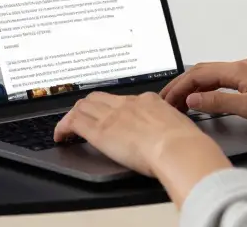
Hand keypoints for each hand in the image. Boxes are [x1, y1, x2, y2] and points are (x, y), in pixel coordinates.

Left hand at [54, 92, 231, 204]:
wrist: (179, 148)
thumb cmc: (185, 143)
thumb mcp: (180, 126)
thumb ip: (170, 126)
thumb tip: (173, 133)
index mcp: (148, 101)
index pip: (122, 99)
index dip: (111, 107)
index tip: (110, 115)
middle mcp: (127, 104)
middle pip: (98, 97)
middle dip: (87, 106)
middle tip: (83, 117)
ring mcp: (112, 116)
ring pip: (83, 106)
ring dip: (73, 115)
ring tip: (69, 127)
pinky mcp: (100, 131)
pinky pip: (74, 123)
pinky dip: (63, 127)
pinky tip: (60, 136)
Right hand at [160, 59, 246, 127]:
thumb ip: (219, 102)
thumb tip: (194, 98)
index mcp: (238, 69)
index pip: (198, 74)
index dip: (179, 86)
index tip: (167, 99)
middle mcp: (242, 66)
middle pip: (203, 70)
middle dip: (182, 84)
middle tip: (167, 99)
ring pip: (213, 74)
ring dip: (194, 85)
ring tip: (182, 100)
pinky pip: (224, 79)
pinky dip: (208, 86)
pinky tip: (206, 97)